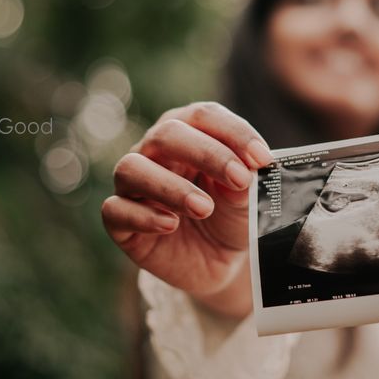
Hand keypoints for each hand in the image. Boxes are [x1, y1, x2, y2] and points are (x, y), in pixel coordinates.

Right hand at [102, 101, 273, 304]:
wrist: (218, 262)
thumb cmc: (230, 216)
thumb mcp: (246, 200)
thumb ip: (243, 184)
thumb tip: (243, 173)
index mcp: (189, 132)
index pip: (203, 116)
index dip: (234, 133)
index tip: (262, 159)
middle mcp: (154, 151)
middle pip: (166, 134)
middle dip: (207, 153)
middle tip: (239, 180)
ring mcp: (132, 185)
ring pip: (131, 168)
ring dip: (170, 186)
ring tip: (204, 208)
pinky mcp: (119, 220)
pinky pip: (115, 209)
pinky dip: (144, 216)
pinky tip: (170, 224)